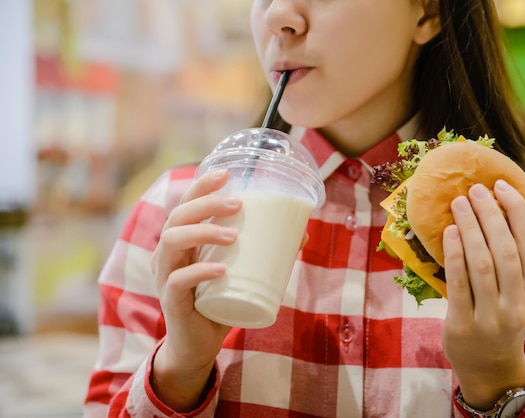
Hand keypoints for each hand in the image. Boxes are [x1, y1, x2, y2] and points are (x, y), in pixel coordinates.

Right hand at [150, 169, 240, 410]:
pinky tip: (221, 270)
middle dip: (206, 204)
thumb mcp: (241, 273)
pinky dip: (200, 271)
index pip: (185, 204)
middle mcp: (167, 254)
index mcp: (182, 241)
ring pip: (172, 241)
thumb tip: (303, 233)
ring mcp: (164, 276)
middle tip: (237, 203)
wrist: (198, 345)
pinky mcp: (170, 300)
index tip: (226, 173)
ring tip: (234, 234)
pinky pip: (178, 280)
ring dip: (203, 231)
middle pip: (177, 216)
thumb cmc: (220, 302)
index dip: (201, 186)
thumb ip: (264, 252)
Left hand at [442, 180, 524, 408]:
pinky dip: (454, 252)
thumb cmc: (501, 318)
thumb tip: (498, 210)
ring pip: (482, 262)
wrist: (488, 365)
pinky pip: (458, 281)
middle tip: (474, 190)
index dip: (516, 211)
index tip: (500, 187)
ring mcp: (491, 317)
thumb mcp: (521, 296)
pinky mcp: (463, 324)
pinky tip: (448, 232)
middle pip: (505, 249)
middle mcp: (519, 305)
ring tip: (458, 204)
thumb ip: (516, 263)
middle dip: (490, 214)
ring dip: (469, 227)